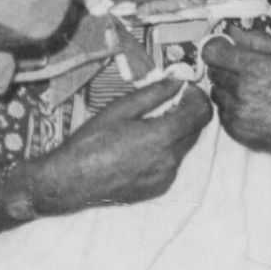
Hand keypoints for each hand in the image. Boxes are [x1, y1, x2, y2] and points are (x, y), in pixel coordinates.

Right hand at [28, 76, 211, 212]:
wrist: (68, 182)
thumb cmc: (90, 142)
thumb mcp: (120, 109)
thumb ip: (154, 93)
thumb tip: (178, 80)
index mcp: (163, 137)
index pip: (202, 112)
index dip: (197, 95)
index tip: (184, 88)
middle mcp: (171, 159)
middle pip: (196, 129)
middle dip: (187, 112)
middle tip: (166, 103)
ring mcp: (166, 176)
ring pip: (184, 147)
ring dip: (176, 132)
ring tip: (148, 126)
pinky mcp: (159, 188)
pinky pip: (172, 164)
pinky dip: (165, 152)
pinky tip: (139, 149)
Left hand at [201, 26, 270, 165]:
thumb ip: (259, 41)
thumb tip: (232, 31)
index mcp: (254, 67)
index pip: (212, 52)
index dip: (217, 48)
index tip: (226, 50)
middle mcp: (241, 91)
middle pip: (213, 72)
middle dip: (227, 68)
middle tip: (250, 72)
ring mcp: (237, 114)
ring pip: (216, 93)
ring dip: (228, 89)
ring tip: (255, 91)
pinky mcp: (237, 132)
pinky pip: (223, 113)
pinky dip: (234, 108)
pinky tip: (256, 107)